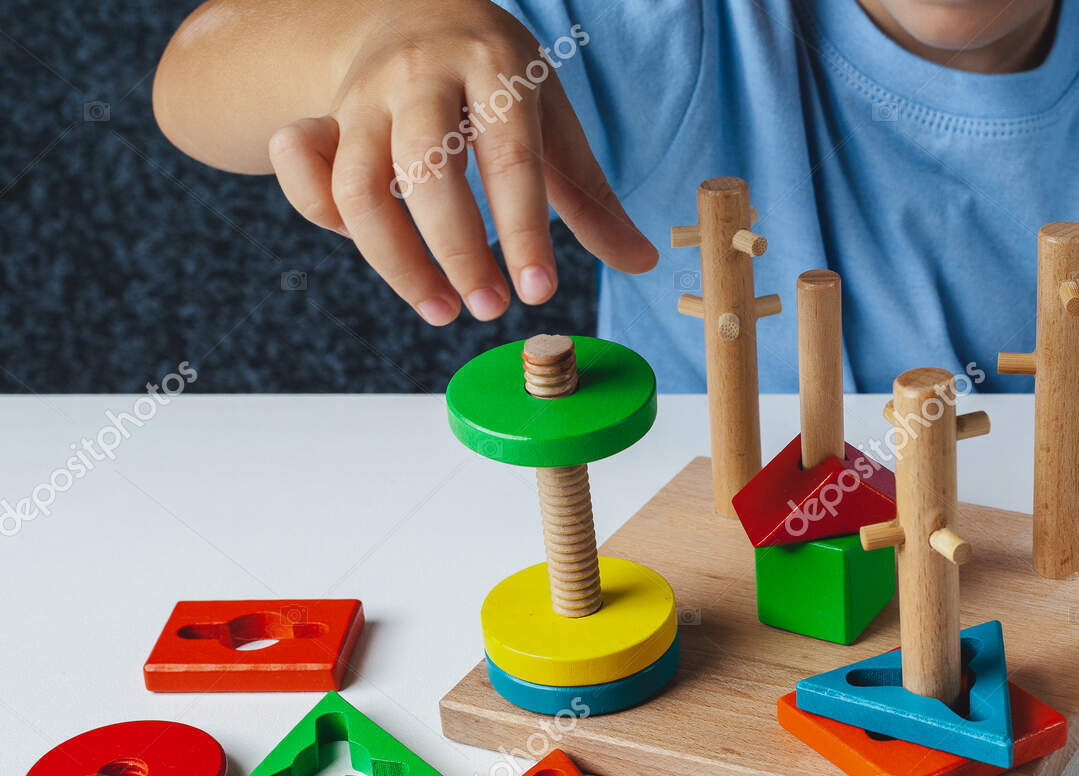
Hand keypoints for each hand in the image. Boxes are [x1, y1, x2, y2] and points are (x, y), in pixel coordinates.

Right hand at [265, 1, 656, 324]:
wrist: (415, 11)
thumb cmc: (497, 83)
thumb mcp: (550, 121)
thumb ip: (591, 197)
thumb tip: (642, 261)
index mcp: (495, 70)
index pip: (510, 158)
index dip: (523, 232)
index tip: (538, 294)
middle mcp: (422, 77)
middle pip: (426, 173)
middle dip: (458, 253)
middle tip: (490, 309)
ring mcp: (364, 98)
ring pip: (356, 186)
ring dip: (393, 262)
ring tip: (440, 308)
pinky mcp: (321, 117)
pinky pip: (302, 173)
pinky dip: (325, 220)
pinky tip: (380, 252)